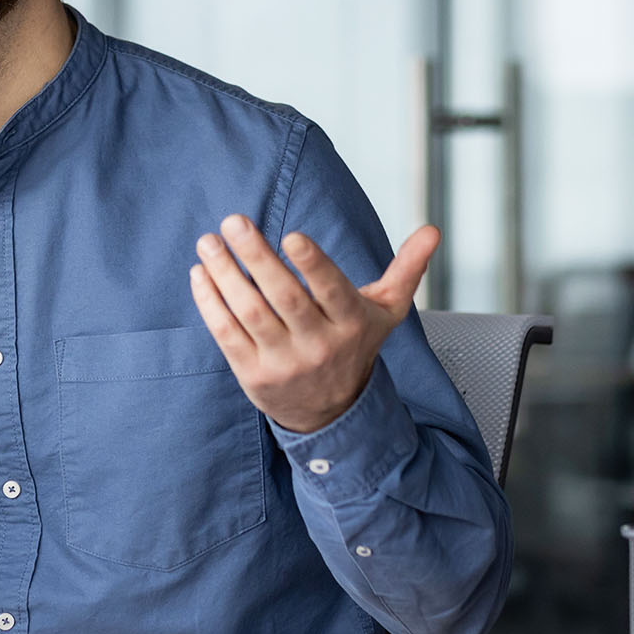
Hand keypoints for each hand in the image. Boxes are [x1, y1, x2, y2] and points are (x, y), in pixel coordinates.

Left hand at [188, 215, 440, 433]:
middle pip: (284, 297)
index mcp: (351, 322)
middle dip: (257, 257)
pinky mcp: (254, 374)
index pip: (332, 291)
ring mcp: (284, 361)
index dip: (313, 265)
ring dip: (226, 275)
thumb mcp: (386, 312)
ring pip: (251, 313)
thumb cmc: (354, 346)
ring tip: (208, 243)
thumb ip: (406, 269)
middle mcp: (319, 344)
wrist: (332, 412)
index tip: (292, 235)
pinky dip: (210, 304)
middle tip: (234, 222)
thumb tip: (433, 231)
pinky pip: (227, 335)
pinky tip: (200, 274)